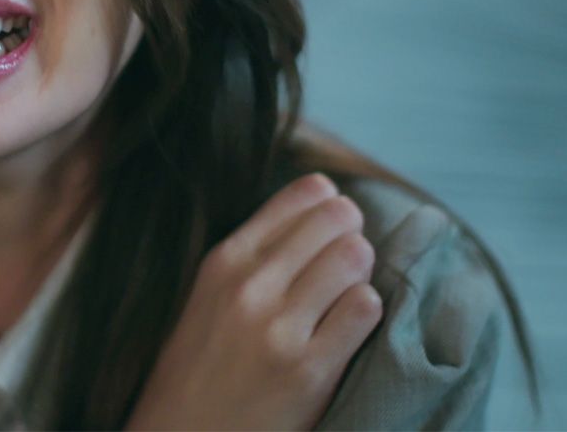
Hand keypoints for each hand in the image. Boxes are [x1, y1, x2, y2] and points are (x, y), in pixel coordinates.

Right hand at [126, 173, 382, 430]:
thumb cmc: (200, 365)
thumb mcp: (210, 294)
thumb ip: (256, 256)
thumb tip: (322, 209)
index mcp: (225, 259)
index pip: (303, 194)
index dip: (330, 204)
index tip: (332, 224)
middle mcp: (250, 285)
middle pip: (337, 219)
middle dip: (353, 233)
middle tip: (348, 259)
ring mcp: (280, 328)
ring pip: (355, 258)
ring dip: (361, 272)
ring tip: (347, 292)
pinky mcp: (309, 371)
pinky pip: (364, 309)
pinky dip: (366, 311)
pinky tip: (349, 326)